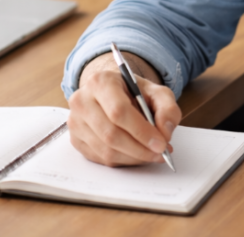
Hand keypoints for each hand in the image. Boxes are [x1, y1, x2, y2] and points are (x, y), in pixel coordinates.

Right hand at [68, 51, 181, 166]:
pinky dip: (123, 160)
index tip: (161, 144)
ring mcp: (75, 122)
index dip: (141, 131)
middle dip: (140, 149)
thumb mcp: (156, 92)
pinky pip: (101, 158)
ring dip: (134, 157)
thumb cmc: (133, 92)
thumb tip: (165, 132)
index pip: (118, 111)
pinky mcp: (76, 140)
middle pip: (110, 134)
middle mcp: (82, 101)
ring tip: (152, 154)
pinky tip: (136, 154)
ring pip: (106, 150)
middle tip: (161, 153)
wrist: (111, 93)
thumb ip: (167, 109)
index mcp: (100, 82)